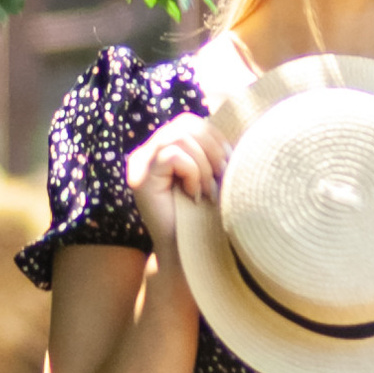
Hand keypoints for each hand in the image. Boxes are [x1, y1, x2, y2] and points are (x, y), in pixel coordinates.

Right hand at [125, 112, 225, 259]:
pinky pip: (172, 156)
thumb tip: (233, 136)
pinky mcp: (141, 178)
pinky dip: (191, 173)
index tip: (227, 166)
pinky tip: (193, 195)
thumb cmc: (202, 214)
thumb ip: (211, 151)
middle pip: (185, 124)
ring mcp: (140, 163)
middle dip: (212, 149)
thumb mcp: (210, 175)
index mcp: (164, 147)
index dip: (214, 138)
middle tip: (221, 179)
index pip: (190, 122)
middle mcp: (148, 151)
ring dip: (203, 165)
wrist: (186, 250)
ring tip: (207, 191)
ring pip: (179, 138)